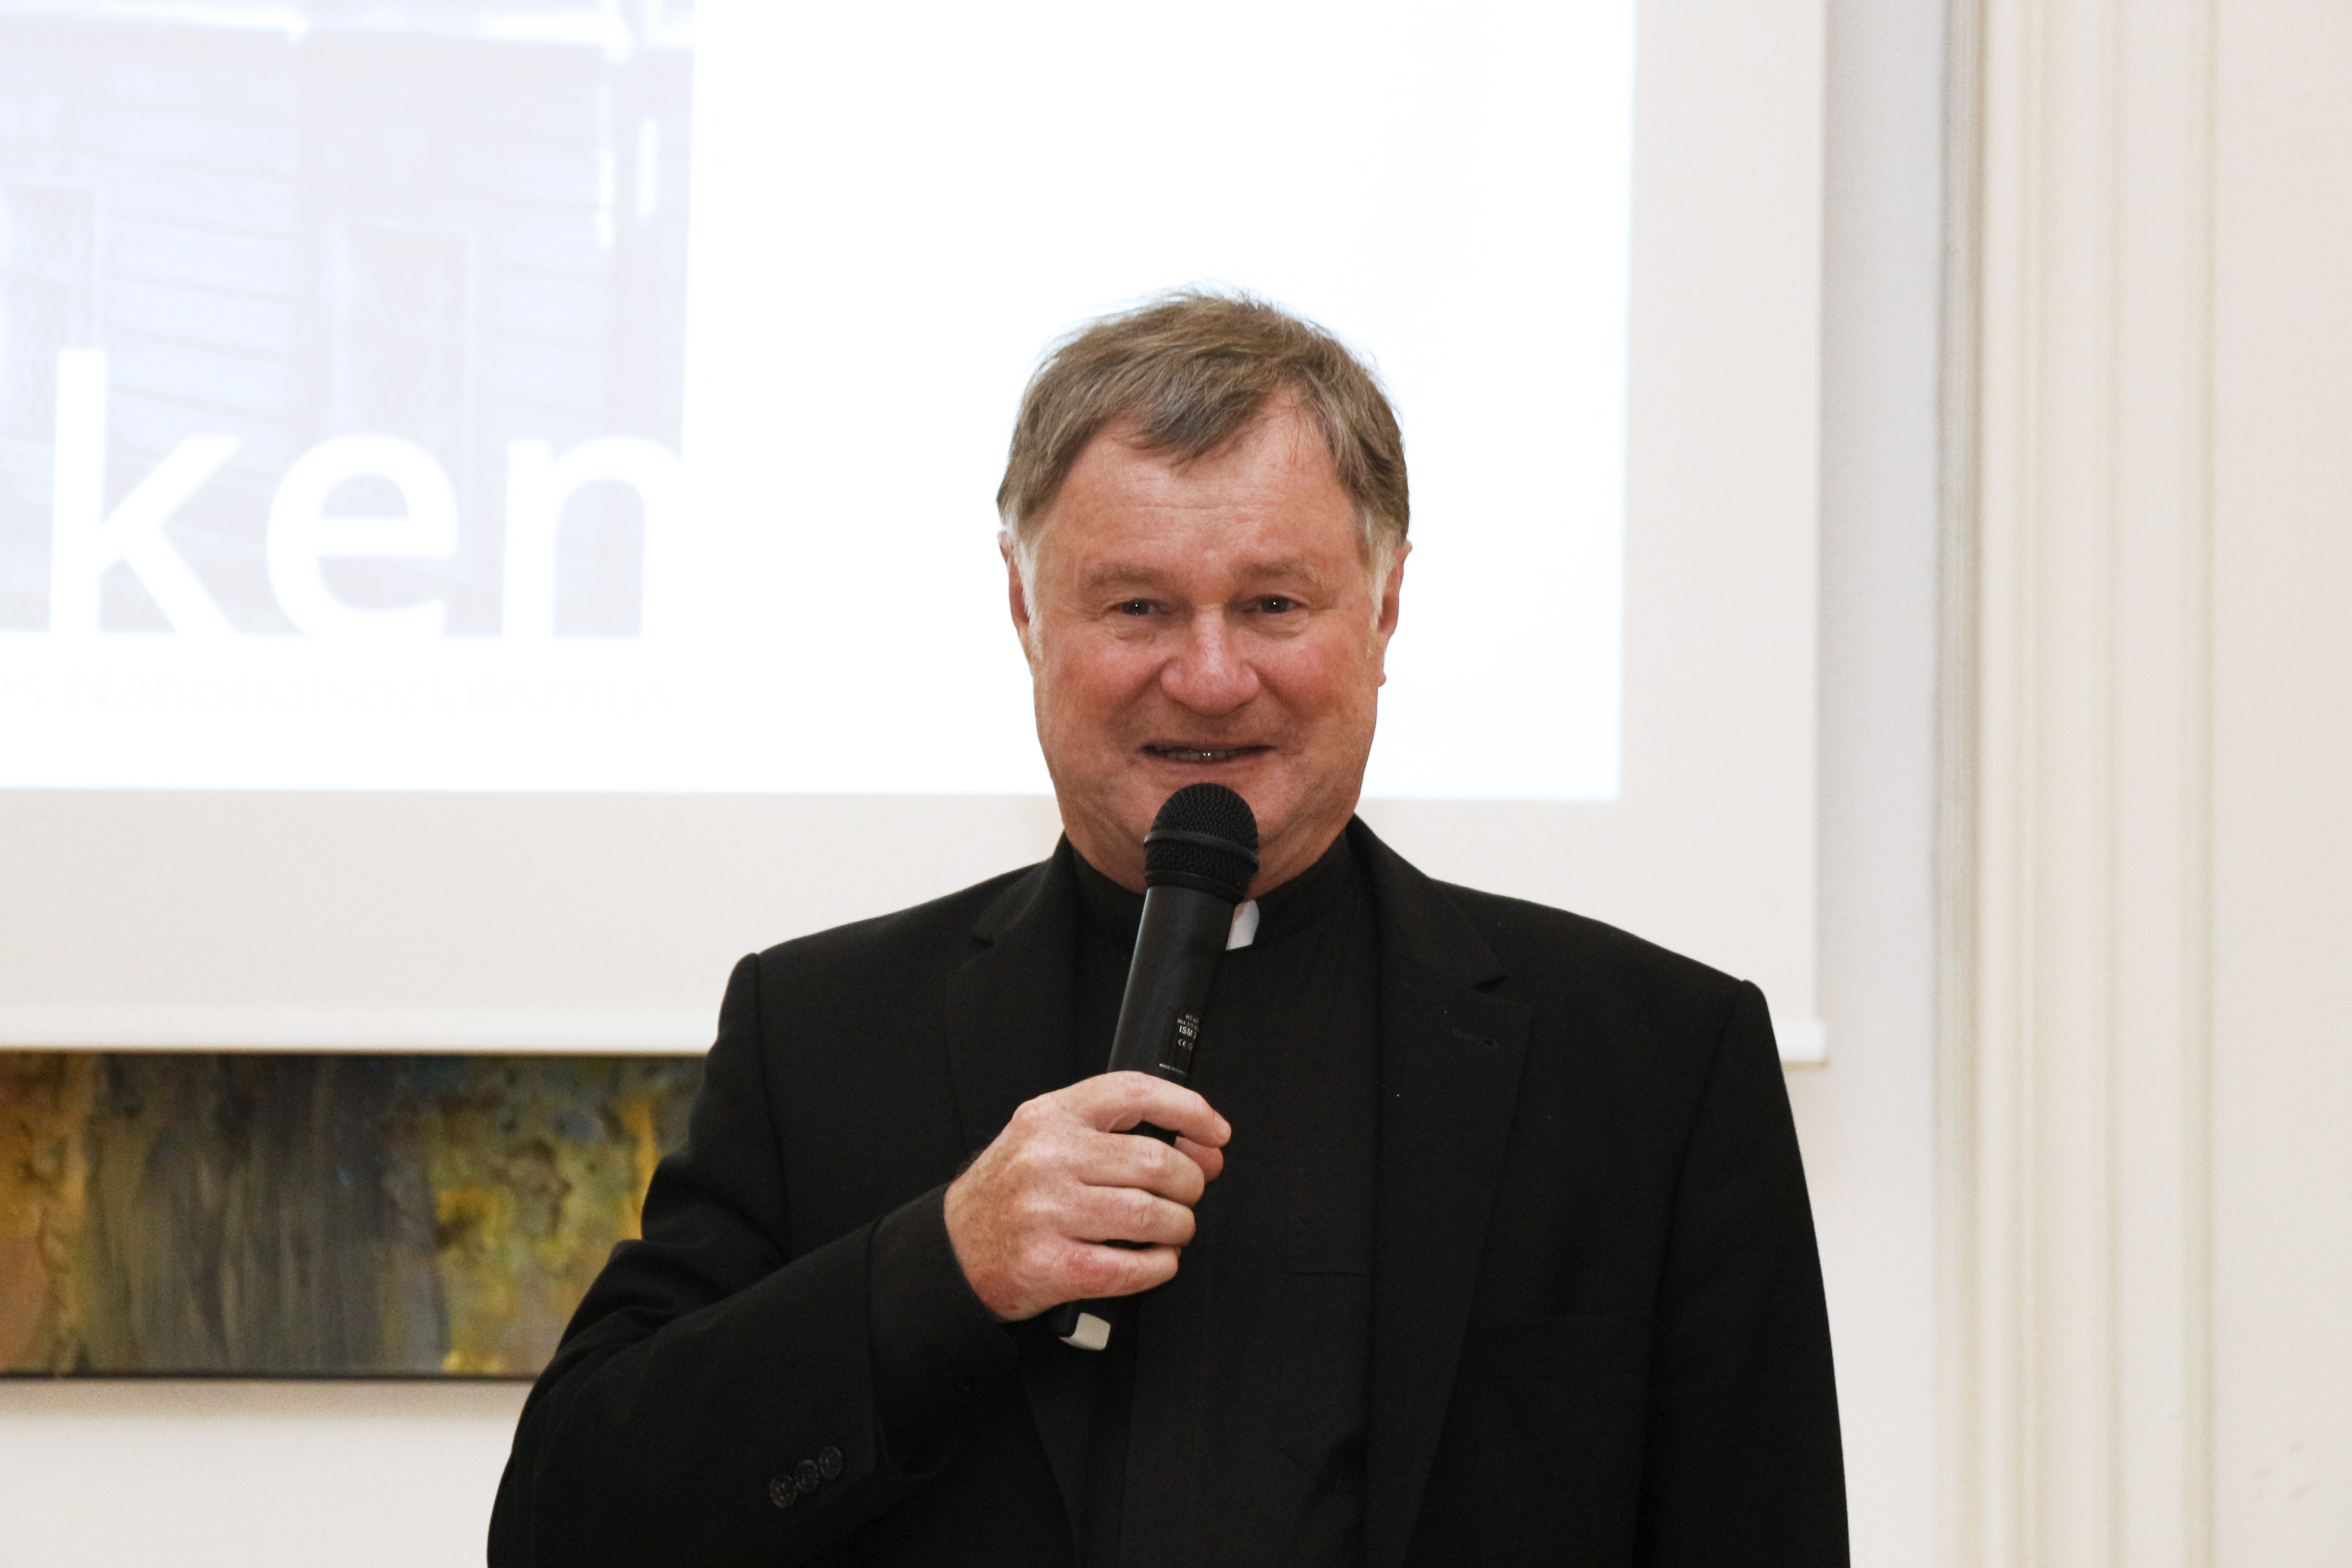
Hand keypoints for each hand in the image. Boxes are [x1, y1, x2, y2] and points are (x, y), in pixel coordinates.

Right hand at [943, 1071, 1230, 1321]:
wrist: (952, 1251)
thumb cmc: (1010, 1193)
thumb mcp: (1046, 1138)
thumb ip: (1115, 1133)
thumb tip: (1202, 1145)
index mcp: (1049, 1117)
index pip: (1134, 1092)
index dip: (1188, 1109)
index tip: (1214, 1131)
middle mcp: (1047, 1159)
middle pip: (1156, 1161)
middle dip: (1190, 1183)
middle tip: (1186, 1195)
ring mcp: (1047, 1214)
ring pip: (1151, 1215)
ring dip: (1179, 1227)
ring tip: (1171, 1229)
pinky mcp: (1051, 1267)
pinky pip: (1131, 1267)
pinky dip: (1160, 1266)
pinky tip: (1156, 1259)